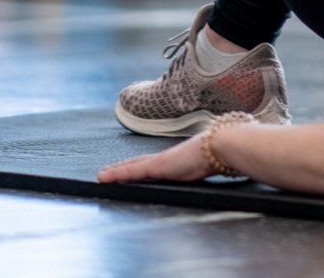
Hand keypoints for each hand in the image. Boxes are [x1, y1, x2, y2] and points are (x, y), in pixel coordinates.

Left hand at [97, 136, 216, 184]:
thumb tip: (213, 167)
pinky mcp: (156, 167)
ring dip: (116, 171)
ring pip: (131, 167)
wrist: (221, 146)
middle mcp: (166, 159)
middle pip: (139, 163)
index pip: (153, 164)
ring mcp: (159, 162)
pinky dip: (116, 173)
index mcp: (177, 160)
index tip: (130, 168)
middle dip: (123, 167)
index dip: (140, 166)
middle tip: (108, 172)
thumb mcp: (209, 165)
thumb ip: (205, 167)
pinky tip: (104, 177)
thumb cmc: (220, 155)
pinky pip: (131, 171)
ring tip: (102, 176)